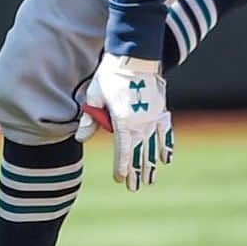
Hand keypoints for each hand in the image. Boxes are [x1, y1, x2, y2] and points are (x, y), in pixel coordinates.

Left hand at [76, 52, 173, 191]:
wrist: (134, 58)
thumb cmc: (110, 76)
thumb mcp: (95, 96)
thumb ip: (90, 120)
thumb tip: (80, 139)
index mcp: (124, 122)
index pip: (123, 151)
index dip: (121, 167)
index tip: (119, 179)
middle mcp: (141, 123)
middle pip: (139, 153)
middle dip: (136, 172)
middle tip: (134, 187)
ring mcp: (154, 118)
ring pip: (154, 147)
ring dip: (152, 164)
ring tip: (150, 180)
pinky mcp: (162, 110)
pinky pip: (166, 132)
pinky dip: (167, 146)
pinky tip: (166, 158)